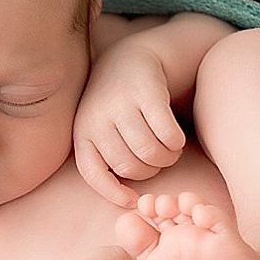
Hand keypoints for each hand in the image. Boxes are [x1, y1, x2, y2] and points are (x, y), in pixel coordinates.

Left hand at [73, 46, 187, 207]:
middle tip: (159, 159)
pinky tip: (176, 137)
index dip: (113, 192)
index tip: (132, 201)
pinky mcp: (147, 93)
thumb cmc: (117, 106)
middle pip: (129, 167)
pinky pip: (167, 135)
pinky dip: (176, 142)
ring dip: (167, 158)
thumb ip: (105, 157)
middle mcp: (97, 118)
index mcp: (82, 131)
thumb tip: (126, 201)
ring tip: (170, 149)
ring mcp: (121, 104)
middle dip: (151, 171)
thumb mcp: (99, 129)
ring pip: (149, 153)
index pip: (92, 172)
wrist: (132, 57)